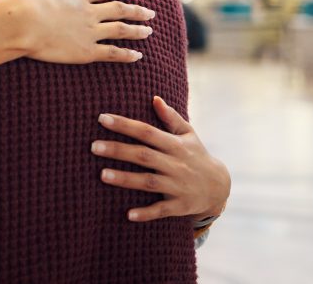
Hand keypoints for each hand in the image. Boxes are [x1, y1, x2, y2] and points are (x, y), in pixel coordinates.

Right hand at [10, 0, 155, 63]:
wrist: (21, 21)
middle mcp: (90, 12)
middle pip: (120, 10)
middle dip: (137, 10)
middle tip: (151, 13)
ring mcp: (90, 32)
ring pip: (121, 30)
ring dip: (137, 31)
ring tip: (149, 31)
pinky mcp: (86, 52)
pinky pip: (112, 53)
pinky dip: (127, 55)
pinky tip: (138, 56)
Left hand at [92, 96, 229, 221]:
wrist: (219, 187)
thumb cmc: (197, 155)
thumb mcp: (189, 134)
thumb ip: (171, 117)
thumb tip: (154, 98)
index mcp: (175, 144)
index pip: (147, 132)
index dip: (125, 125)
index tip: (102, 119)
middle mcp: (176, 164)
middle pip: (144, 155)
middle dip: (118, 150)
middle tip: (93, 146)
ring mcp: (178, 185)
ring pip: (149, 182)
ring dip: (126, 179)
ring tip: (102, 175)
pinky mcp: (180, 206)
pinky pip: (161, 210)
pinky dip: (146, 213)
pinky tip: (128, 215)